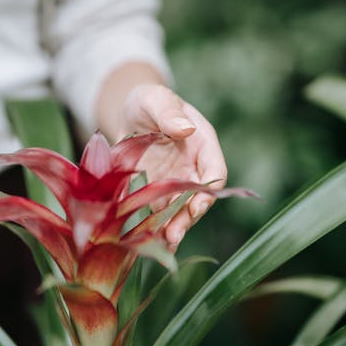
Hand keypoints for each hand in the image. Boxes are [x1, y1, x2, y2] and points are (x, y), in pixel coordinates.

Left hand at [118, 83, 226, 247]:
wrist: (131, 113)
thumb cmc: (148, 101)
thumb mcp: (156, 99)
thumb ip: (169, 112)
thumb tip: (185, 129)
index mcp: (203, 145)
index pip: (215, 172)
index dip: (208, 192)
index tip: (197, 206)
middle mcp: (193, 169)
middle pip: (197, 199)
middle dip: (187, 219)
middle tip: (174, 236)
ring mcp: (175, 184)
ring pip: (178, 212)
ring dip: (171, 230)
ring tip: (161, 247)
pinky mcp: (156, 193)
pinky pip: (157, 214)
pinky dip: (153, 228)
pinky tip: (145, 244)